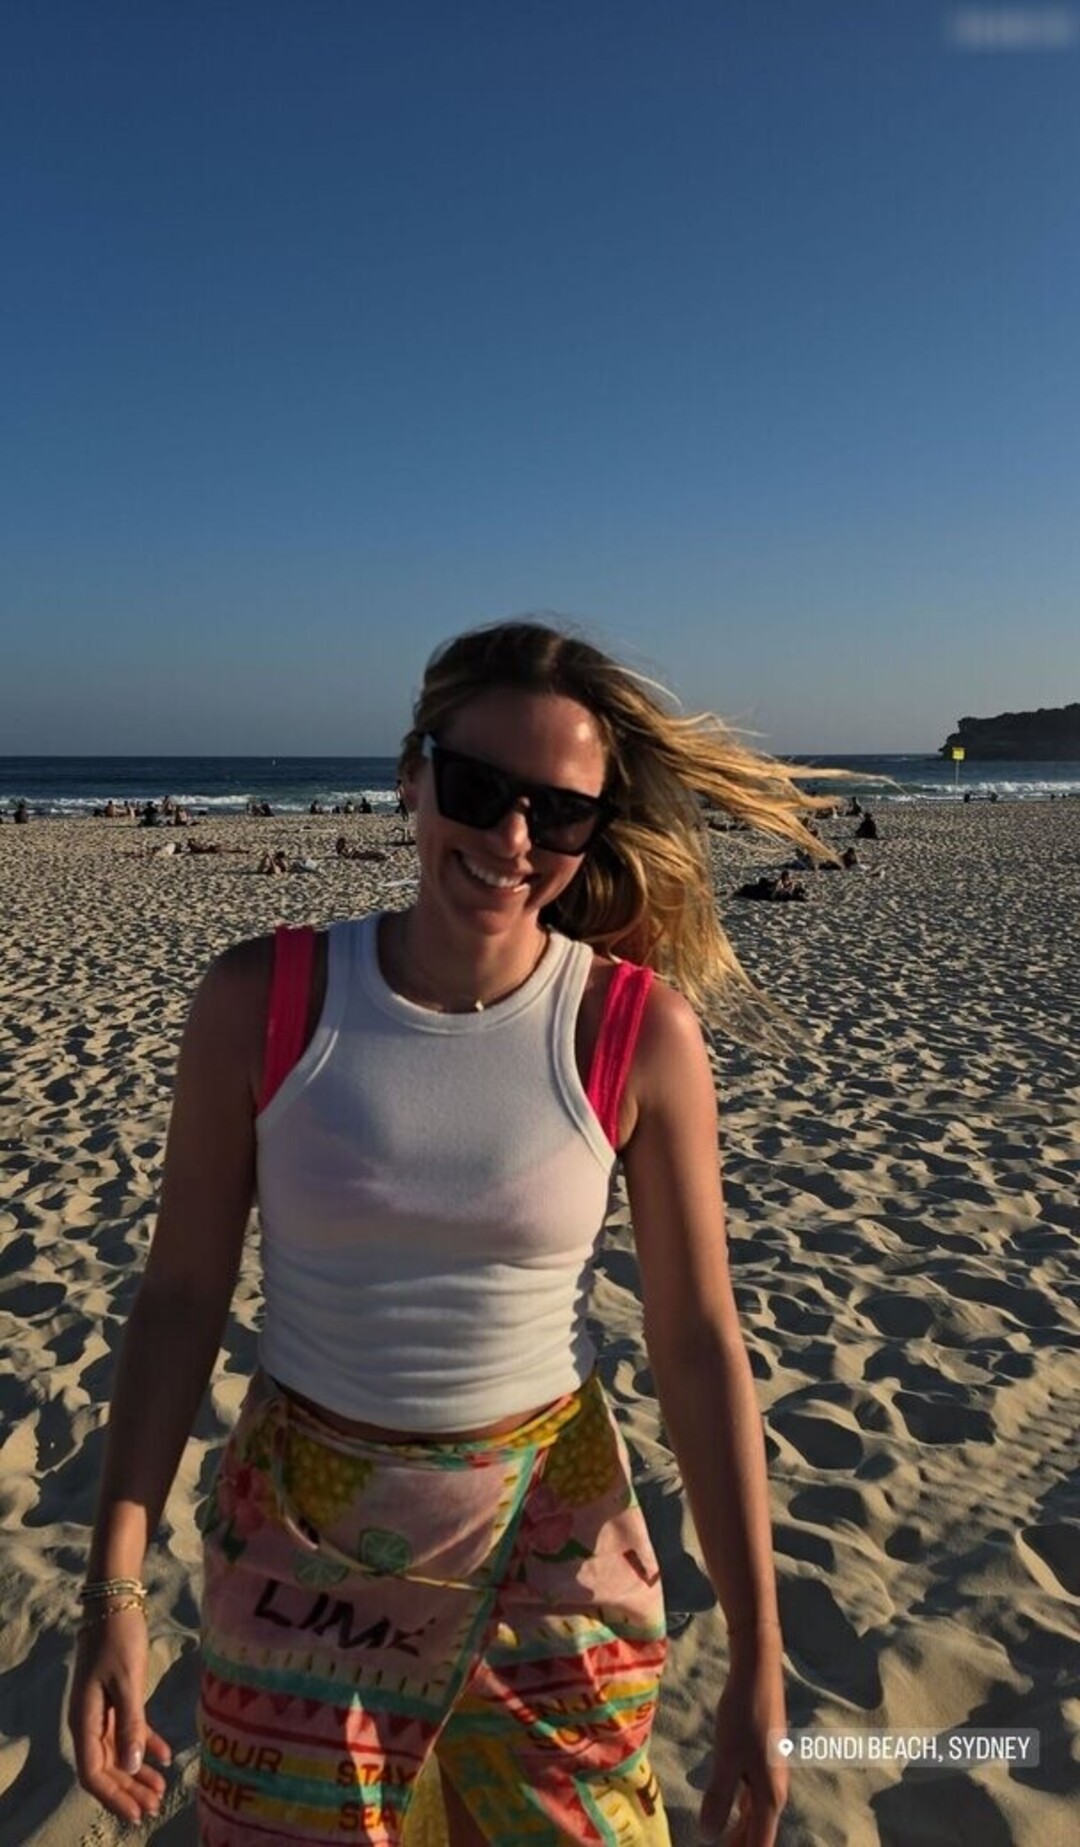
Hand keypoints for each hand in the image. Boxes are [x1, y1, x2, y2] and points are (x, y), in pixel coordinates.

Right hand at [67, 1610, 171, 1823]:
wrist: (114, 1602)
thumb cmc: (118, 1638)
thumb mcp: (127, 1681)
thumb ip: (131, 1724)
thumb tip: (132, 1767)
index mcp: (84, 1721)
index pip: (94, 1773)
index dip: (115, 1796)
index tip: (137, 1811)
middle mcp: (88, 1722)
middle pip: (106, 1768)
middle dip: (129, 1791)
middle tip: (154, 1807)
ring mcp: (101, 1711)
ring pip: (118, 1753)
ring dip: (137, 1773)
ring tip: (161, 1790)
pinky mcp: (115, 1699)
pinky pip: (128, 1732)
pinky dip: (145, 1745)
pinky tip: (165, 1757)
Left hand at [698, 1641, 788, 1845]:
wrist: (757, 1671)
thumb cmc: (743, 1714)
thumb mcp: (726, 1757)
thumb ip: (719, 1798)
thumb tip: (709, 1836)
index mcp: (770, 1794)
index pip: (761, 1842)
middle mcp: (774, 1787)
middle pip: (760, 1830)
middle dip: (741, 1845)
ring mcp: (769, 1771)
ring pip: (756, 1812)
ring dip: (741, 1830)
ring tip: (722, 1841)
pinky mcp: (761, 1757)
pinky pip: (752, 1794)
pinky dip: (741, 1809)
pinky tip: (731, 1808)